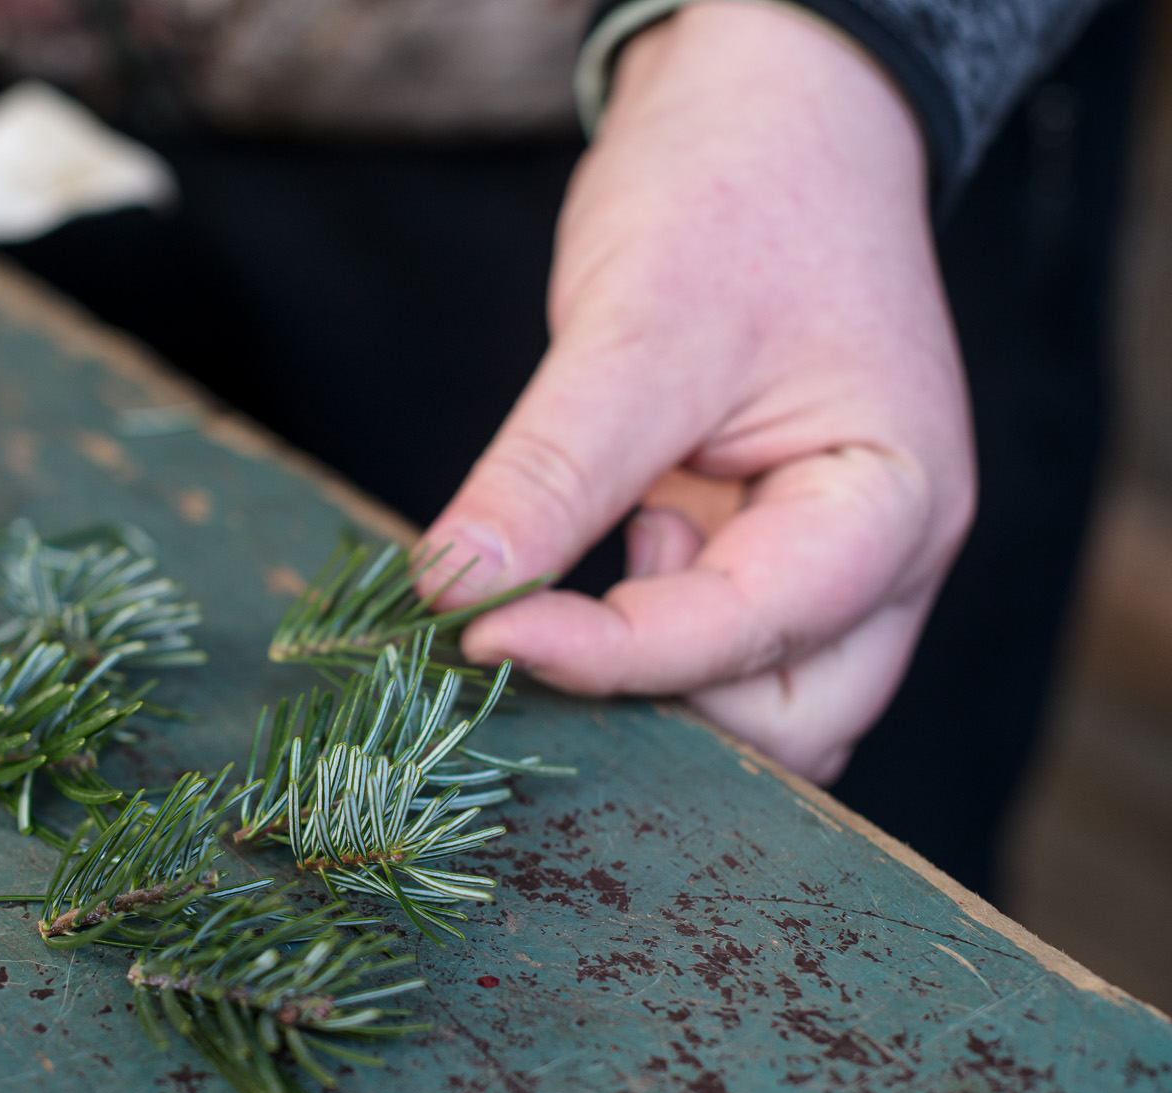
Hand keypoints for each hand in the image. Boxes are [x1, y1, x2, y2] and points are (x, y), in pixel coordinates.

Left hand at [417, 1, 973, 782]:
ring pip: (743, 705)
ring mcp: (815, 565)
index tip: (484, 635)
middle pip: (783, 722)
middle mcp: (875, 563)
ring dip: (640, 692)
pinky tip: (551, 592)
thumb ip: (550, 473)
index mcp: (891, 507)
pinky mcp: (748, 552)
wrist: (770, 118)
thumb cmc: (735, 196)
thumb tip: (452, 590)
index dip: (615, 656)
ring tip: (542, 605)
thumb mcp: (637, 329)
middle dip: (656, 714)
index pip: (753, 634)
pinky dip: (623, 650)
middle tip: (517, 650)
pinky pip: (697, 649)